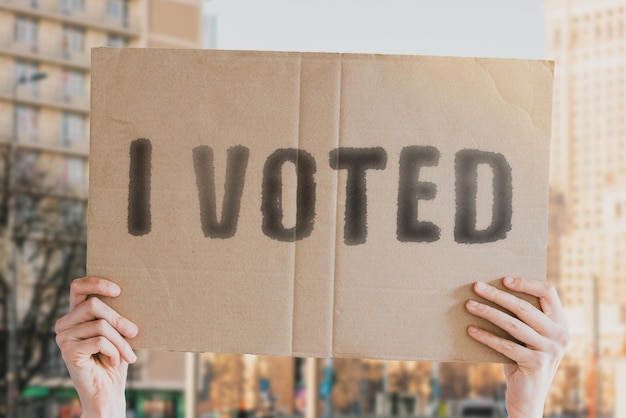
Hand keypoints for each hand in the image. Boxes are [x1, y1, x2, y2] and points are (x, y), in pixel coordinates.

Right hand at [55, 277, 137, 417]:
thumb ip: (115, 315)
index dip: (97, 283)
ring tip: (128, 355)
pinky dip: (114, 352)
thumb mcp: (118, 332)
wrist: (108, 391)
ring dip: (121, 342)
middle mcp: (65, 323)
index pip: (78, 287)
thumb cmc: (115, 358)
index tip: (118, 291)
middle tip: (134, 332)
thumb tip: (132, 295)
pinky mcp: (68, 352)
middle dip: (119, 319)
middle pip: (93, 305)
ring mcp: (63, 337)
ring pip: (100, 325)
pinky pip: (100, 341)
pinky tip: (115, 362)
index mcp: (75, 314)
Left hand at [465, 277, 568, 417]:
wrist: (528, 397)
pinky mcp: (536, 364)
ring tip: (469, 305)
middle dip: (497, 295)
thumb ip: (523, 318)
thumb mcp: (529, 338)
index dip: (526, 283)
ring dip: (488, 312)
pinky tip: (472, 330)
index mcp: (561, 323)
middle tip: (476, 286)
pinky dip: (486, 336)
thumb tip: (491, 291)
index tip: (503, 279)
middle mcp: (560, 335)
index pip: (549, 293)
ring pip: (513, 325)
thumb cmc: (522, 360)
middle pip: (525, 307)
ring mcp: (550, 350)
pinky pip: (506, 345)